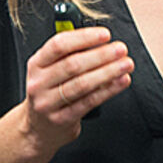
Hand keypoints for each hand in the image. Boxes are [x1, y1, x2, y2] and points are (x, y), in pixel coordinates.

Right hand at [21, 26, 130, 150]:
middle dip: (101, 55)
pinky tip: (121, 82)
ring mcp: (48, 103)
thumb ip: (72, 54)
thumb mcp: (51, 70)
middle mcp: (39, 83)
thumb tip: (103, 42)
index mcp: (37, 64)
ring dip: (108, 72)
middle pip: (72, 64)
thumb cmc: (51, 92)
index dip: (84, 37)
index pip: (59, 45)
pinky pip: (88, 102)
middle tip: (121, 49)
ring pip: (82, 84)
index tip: (105, 34)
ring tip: (125, 64)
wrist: (39, 128)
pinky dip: (108, 90)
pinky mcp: (61, 119)